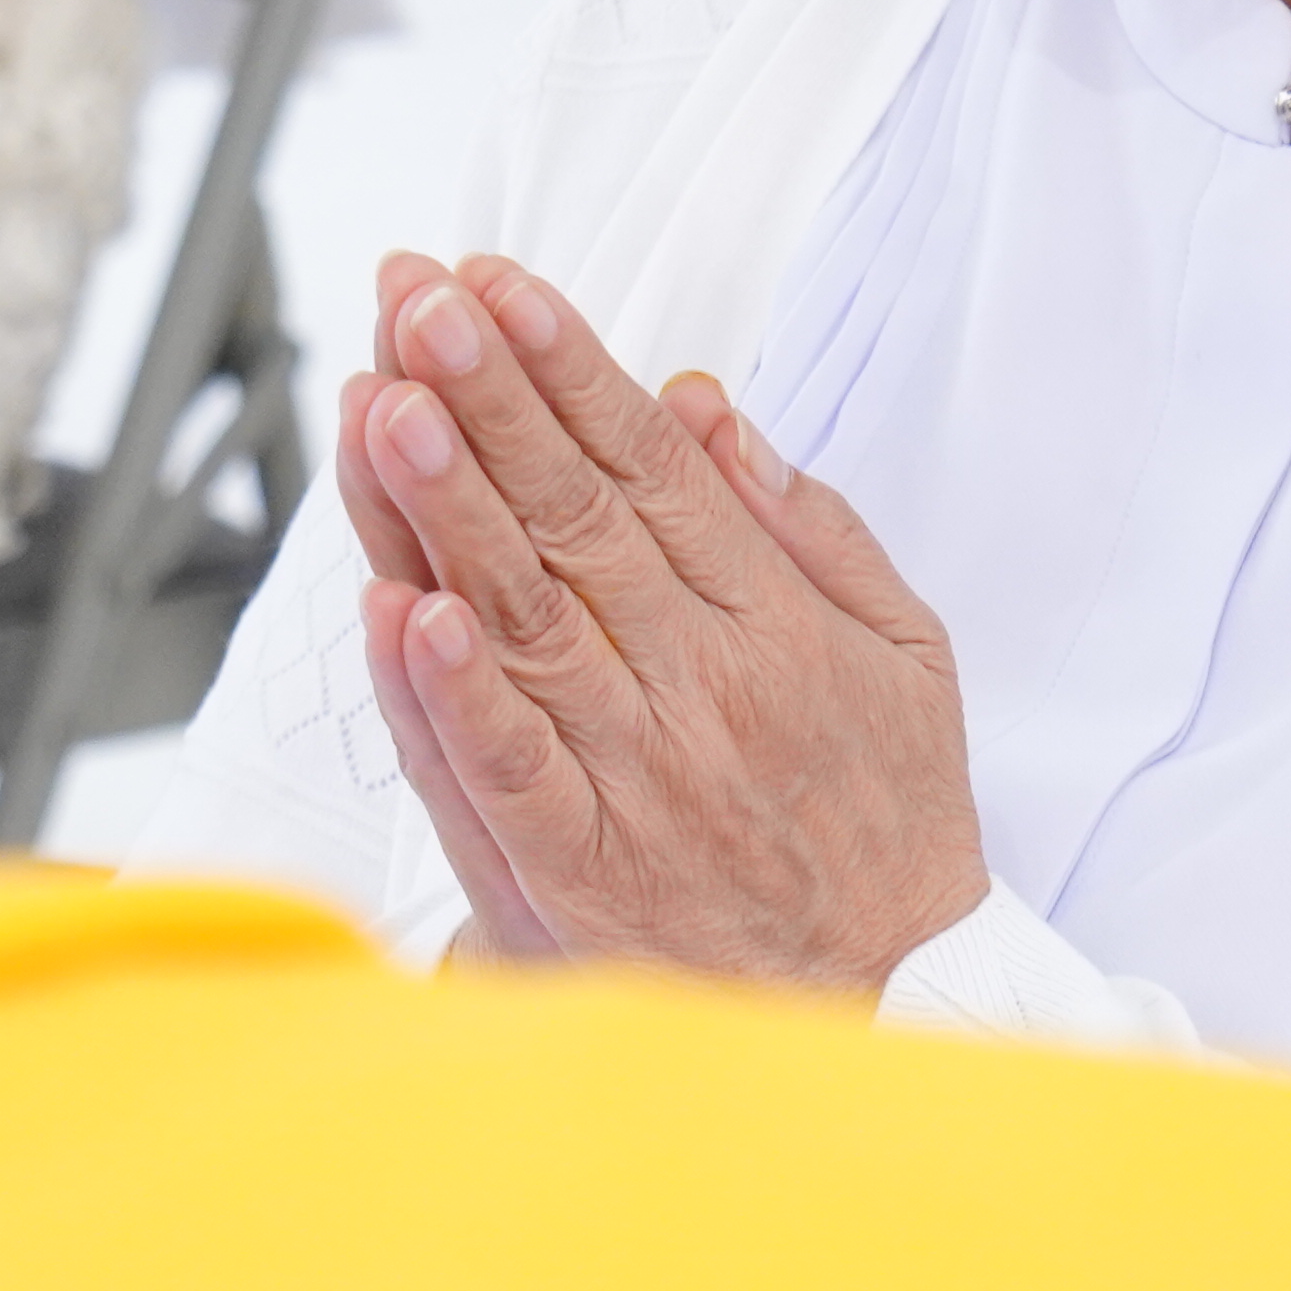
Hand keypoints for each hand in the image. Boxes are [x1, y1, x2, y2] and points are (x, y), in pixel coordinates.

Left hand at [332, 250, 983, 995]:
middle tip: (417, 303)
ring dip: (448, 508)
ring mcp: (637, 777)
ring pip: (526, 619)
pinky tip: (403, 612)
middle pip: (572, 517)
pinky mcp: (584, 872)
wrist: (897, 1003)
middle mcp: (699, 685)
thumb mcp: (902, 651)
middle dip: (486, 396)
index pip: (648, 467)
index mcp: (771, 622)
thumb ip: (804, 525)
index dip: (567, 369)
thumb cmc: (887, 825)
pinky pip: (509, 772)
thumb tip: (704, 407)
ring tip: (388, 405)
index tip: (498, 288)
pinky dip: (455, 694)